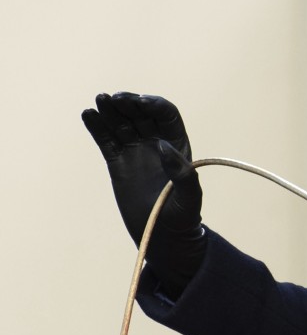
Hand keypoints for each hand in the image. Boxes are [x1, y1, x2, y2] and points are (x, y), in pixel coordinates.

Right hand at [82, 92, 205, 297]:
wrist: (163, 236)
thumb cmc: (183, 216)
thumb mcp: (189, 196)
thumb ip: (182, 173)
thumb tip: (163, 146)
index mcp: (177, 144)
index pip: (166, 114)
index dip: (154, 105)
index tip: (141, 102)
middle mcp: (156, 143)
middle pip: (141, 114)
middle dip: (129, 103)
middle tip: (116, 98)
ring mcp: (136, 151)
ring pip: (122, 124)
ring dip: (111, 110)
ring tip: (100, 100)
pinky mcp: (118, 163)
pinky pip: (107, 140)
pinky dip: (97, 127)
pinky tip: (88, 115)